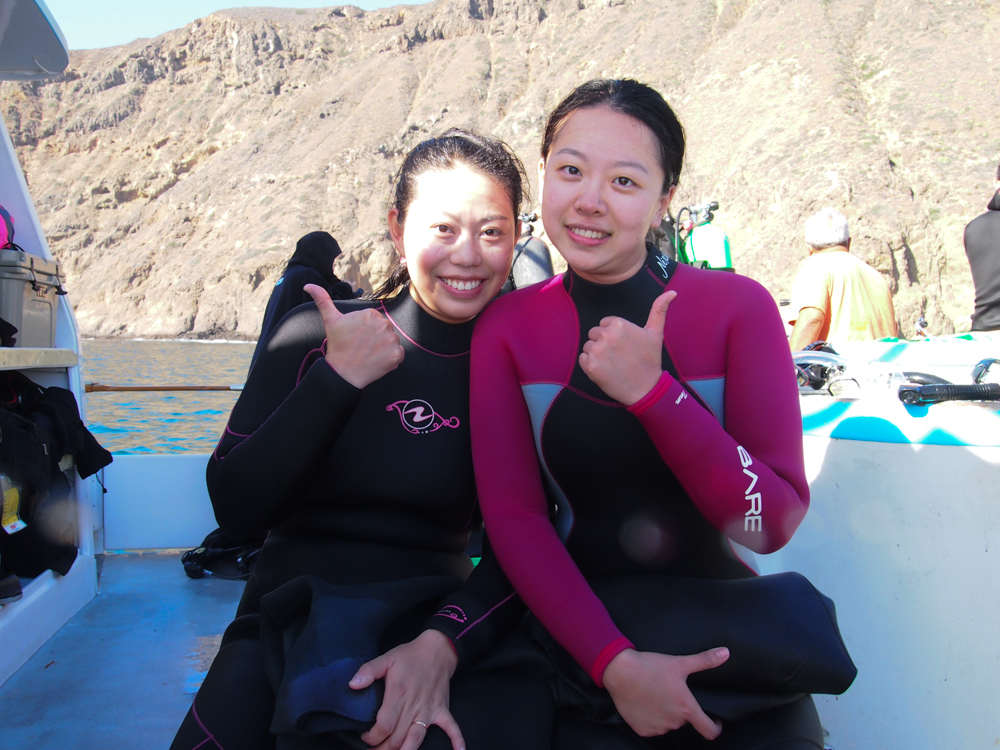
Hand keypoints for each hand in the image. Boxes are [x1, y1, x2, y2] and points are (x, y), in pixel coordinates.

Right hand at [304, 284, 404, 388]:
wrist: (343, 372)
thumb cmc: (337, 346)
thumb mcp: (330, 320)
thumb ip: (322, 300)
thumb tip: (308, 286)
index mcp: (370, 314)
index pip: (375, 321)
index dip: (366, 331)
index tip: (358, 338)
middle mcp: (384, 324)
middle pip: (384, 330)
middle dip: (376, 338)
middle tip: (362, 347)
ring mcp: (392, 340)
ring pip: (391, 341)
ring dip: (383, 348)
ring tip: (369, 354)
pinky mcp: (397, 355)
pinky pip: (398, 354)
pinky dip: (390, 358)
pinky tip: (377, 361)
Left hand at [349, 629, 463, 749]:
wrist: (438, 649)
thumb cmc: (410, 656)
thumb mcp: (386, 658)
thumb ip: (368, 671)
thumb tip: (352, 685)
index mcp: (398, 694)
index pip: (384, 726)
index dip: (372, 737)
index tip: (365, 737)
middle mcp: (414, 705)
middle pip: (397, 738)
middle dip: (383, 749)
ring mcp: (429, 709)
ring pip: (417, 739)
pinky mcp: (442, 710)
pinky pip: (452, 727)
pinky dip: (456, 740)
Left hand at [578, 290, 676, 405]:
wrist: (645, 388)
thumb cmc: (650, 360)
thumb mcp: (655, 333)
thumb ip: (659, 310)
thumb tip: (672, 292)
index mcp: (619, 324)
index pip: (604, 324)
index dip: (614, 336)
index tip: (624, 346)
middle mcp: (606, 335)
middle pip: (594, 334)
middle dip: (604, 344)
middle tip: (619, 356)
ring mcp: (597, 351)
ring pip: (588, 346)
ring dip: (596, 354)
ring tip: (613, 363)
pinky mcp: (590, 366)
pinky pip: (582, 359)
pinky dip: (590, 365)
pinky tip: (605, 370)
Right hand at [602, 646, 728, 739]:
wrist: (620, 672)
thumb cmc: (650, 666)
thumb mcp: (680, 663)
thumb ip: (705, 660)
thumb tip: (726, 653)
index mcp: (686, 708)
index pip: (709, 730)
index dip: (715, 728)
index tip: (714, 722)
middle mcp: (674, 722)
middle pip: (684, 721)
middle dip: (681, 709)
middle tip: (670, 692)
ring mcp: (657, 728)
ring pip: (668, 723)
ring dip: (666, 714)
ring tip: (656, 695)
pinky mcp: (642, 729)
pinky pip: (652, 727)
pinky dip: (651, 719)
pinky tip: (645, 703)